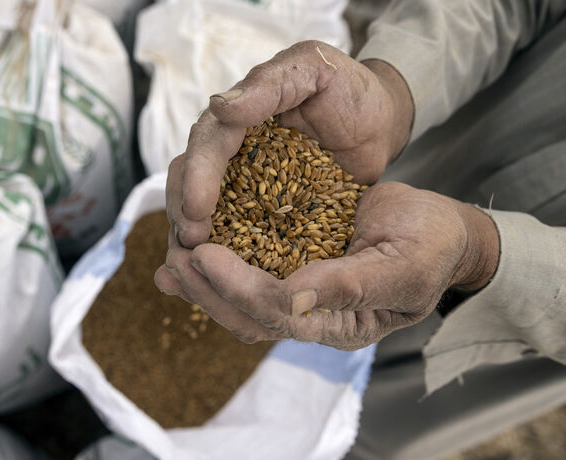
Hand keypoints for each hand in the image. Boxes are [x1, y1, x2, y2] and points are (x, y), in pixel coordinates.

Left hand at [156, 182, 498, 349]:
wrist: (444, 231)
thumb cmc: (433, 246)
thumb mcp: (403, 266)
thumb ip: (351, 283)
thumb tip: (294, 295)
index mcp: (340, 323)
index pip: (278, 314)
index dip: (238, 288)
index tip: (204, 257)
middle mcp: (315, 316)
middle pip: (248, 316)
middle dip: (207, 293)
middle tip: (173, 264)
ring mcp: (303, 294)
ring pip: (242, 302)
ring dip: (204, 286)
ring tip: (169, 265)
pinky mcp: (296, 267)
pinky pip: (251, 273)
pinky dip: (219, 267)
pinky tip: (192, 248)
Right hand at [170, 41, 413, 249]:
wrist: (380, 121)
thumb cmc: (349, 89)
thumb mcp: (312, 70)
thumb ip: (270, 84)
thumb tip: (220, 107)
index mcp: (238, 116)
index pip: (207, 145)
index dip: (196, 177)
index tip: (195, 209)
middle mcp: (231, 152)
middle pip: (191, 181)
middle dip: (184, 213)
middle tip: (189, 246)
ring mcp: (246, 185)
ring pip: (206, 213)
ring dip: (193, 241)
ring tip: (189, 269)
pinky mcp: (266, 213)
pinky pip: (239, 235)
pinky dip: (223, 258)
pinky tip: (214, 283)